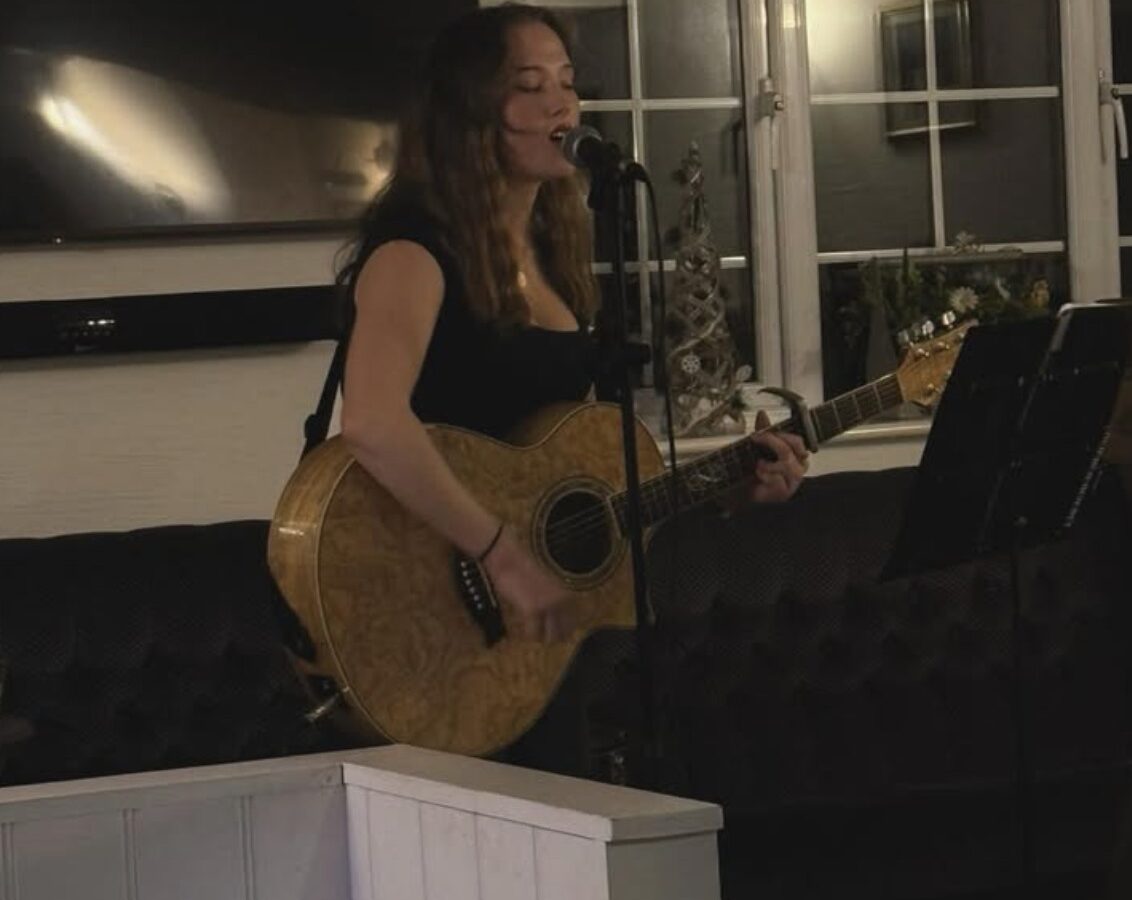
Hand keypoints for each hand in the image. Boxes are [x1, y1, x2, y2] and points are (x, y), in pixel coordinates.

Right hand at [481, 526, 574, 642]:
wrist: (508, 558)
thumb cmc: (522, 567)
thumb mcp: (544, 583)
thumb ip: (552, 598)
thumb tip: (552, 614)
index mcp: (565, 592)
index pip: (574, 620)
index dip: (567, 629)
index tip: (561, 634)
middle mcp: (561, 600)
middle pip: (565, 631)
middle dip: (556, 637)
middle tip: (548, 640)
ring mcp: (547, 606)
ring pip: (552, 636)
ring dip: (544, 638)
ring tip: (538, 637)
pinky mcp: (532, 610)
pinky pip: (534, 633)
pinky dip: (530, 635)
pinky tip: (527, 632)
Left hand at [746, 410, 809, 502]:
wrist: (744, 494)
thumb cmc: (756, 473)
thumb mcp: (758, 448)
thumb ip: (763, 432)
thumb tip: (762, 413)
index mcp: (796, 457)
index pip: (798, 442)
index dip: (783, 435)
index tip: (763, 433)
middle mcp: (797, 469)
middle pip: (791, 451)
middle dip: (773, 442)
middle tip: (757, 439)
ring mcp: (792, 482)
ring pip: (787, 465)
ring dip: (768, 462)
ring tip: (758, 464)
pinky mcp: (784, 494)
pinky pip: (778, 480)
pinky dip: (765, 475)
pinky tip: (758, 475)